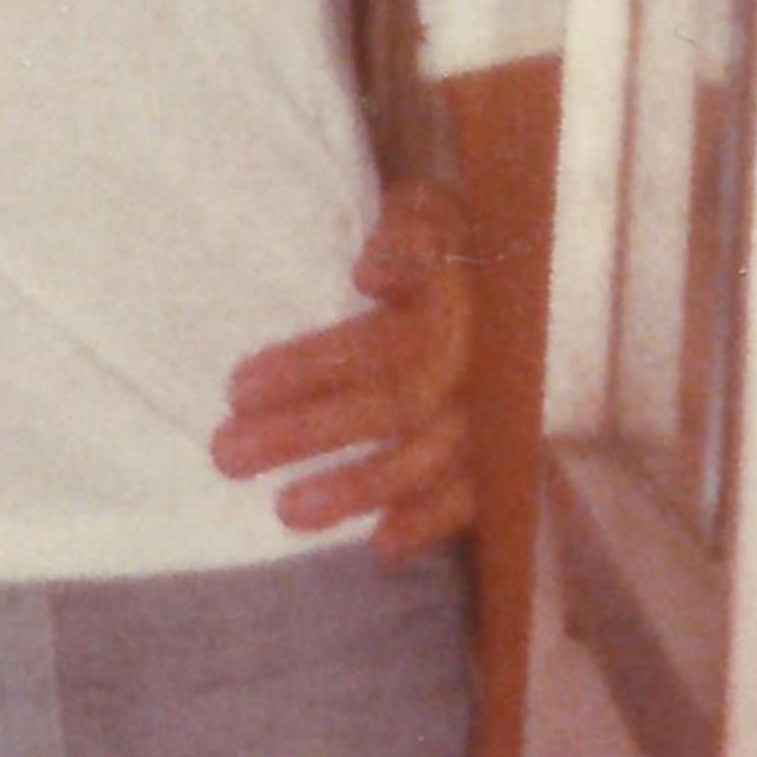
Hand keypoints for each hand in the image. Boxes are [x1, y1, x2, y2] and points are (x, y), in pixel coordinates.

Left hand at [212, 179, 474, 554]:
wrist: (529, 270)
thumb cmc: (455, 240)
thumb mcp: (431, 211)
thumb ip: (408, 235)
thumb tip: (372, 274)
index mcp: (453, 306)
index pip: (374, 345)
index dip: (309, 369)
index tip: (236, 389)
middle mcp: (478, 365)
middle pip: (390, 406)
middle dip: (305, 434)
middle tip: (226, 454)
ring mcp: (498, 412)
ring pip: (428, 458)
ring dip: (357, 488)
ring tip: (286, 512)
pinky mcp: (510, 447)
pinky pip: (478, 493)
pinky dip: (434, 520)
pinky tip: (381, 546)